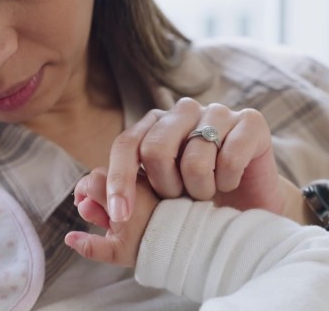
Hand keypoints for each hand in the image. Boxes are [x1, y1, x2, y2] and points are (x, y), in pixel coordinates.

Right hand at [64, 167, 158, 266]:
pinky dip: (125, 189)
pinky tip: (128, 207)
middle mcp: (131, 181)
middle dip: (94, 193)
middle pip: (102, 175)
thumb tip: (69, 237)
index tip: (86, 209)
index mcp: (119, 196)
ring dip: (109, 191)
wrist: (182, 239)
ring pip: (116, 175)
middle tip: (101, 216)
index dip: (82, 195)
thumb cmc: (148, 246)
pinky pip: (132, 177)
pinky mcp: (152, 181)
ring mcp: (143, 179)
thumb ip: (90, 246)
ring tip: (116, 215)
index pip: (90, 181)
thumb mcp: (116, 252)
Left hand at [104, 98, 291, 222]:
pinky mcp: (250, 121)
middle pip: (155, 148)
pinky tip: (231, 182)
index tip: (120, 216)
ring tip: (208, 194)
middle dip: (165, 188)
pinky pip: (229, 155)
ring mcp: (217, 112)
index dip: (118, 181)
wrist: (249, 210)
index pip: (125, 145)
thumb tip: (78, 211)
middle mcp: (182, 112)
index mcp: (154, 126)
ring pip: (194, 156)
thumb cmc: (195, 208)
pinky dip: (228, 180)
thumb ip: (115, 210)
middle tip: (180, 200)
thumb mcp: (151, 211)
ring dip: (200, 190)